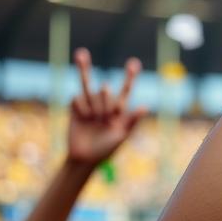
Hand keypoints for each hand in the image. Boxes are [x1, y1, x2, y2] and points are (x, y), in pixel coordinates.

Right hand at [67, 49, 145, 167]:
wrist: (84, 157)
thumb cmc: (106, 149)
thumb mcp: (121, 136)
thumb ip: (131, 121)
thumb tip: (145, 107)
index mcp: (119, 110)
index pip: (126, 90)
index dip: (130, 77)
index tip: (134, 63)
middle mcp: (105, 104)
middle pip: (105, 89)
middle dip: (104, 103)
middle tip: (104, 119)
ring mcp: (89, 104)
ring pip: (90, 90)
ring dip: (93, 104)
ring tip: (93, 118)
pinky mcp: (75, 107)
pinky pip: (77, 97)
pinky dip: (80, 108)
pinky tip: (82, 119)